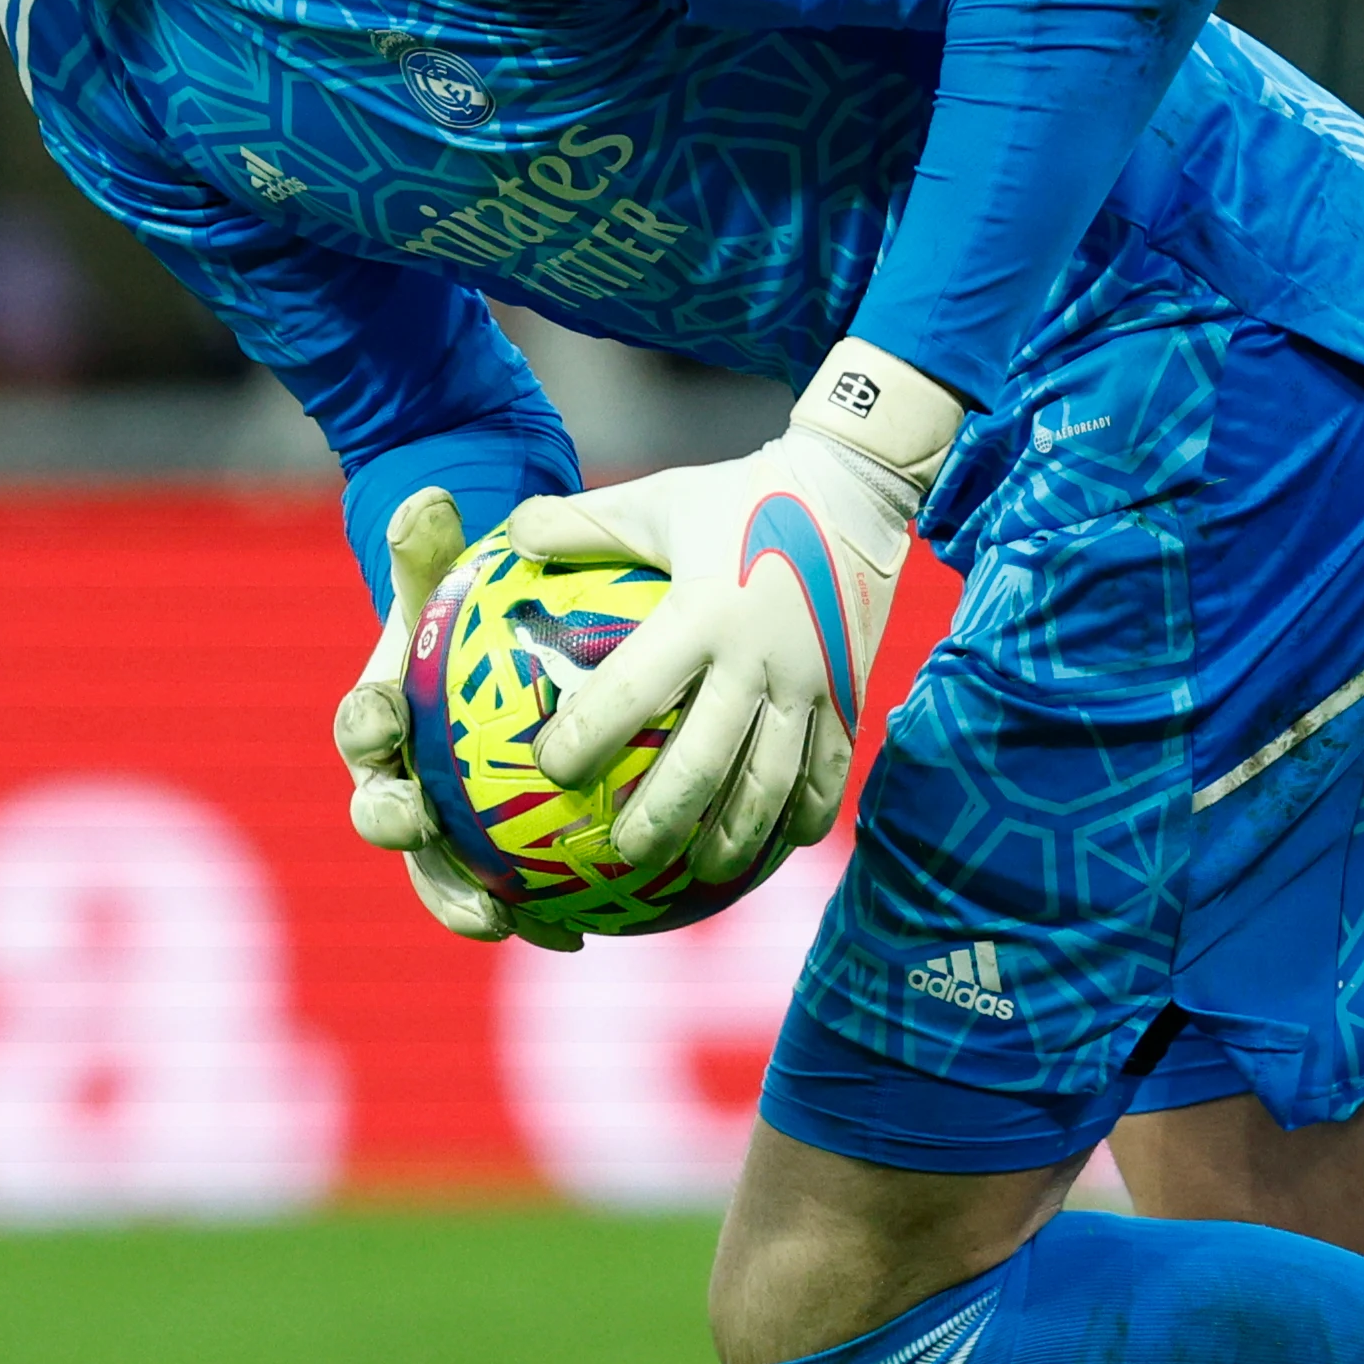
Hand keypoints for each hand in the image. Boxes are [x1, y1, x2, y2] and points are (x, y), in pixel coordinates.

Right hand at [327, 485, 569, 947]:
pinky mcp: (488, 862)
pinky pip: (511, 893)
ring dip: (457, 897)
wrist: (492, 659)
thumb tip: (422, 497)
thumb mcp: (449, 571)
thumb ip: (429, 545)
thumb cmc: (468, 611)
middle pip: (381, 811)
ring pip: (439, 872)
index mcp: (379, 717)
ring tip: (497, 917)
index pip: (358, 726)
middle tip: (419, 827)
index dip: (362, 733)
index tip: (378, 732)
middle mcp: (398, 780)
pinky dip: (538, 916)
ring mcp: (442, 828)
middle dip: (393, 826)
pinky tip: (579, 935)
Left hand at [504, 339, 957, 882]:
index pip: (632, 692)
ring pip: (773, 784)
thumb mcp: (658, 500)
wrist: (856, 487)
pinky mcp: (849, 694)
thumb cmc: (742, 495)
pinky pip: (832, 770)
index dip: (586, 738)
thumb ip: (581, 524)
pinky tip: (784, 845)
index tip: (549, 771)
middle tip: (623, 856)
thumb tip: (508, 536)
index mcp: (701, 613)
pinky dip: (808, 814)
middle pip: (705, 764)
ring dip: (737, 838)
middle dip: (661, 821)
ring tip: (704, 875)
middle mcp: (757, 659)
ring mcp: (811, 684)